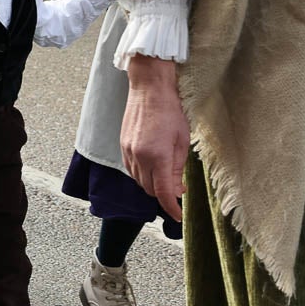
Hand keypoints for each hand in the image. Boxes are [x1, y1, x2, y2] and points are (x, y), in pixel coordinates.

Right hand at [121, 55, 188, 221]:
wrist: (149, 89)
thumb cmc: (170, 111)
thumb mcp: (182, 141)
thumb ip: (177, 169)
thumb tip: (177, 190)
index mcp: (157, 155)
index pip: (162, 192)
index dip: (171, 208)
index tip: (178, 216)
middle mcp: (138, 156)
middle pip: (148, 189)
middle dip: (162, 195)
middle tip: (178, 190)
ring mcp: (128, 150)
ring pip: (138, 180)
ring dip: (151, 184)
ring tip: (166, 176)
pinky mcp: (123, 145)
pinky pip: (131, 169)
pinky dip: (142, 174)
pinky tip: (153, 166)